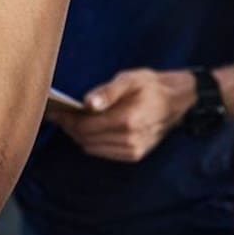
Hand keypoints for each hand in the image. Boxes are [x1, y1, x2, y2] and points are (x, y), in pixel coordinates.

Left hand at [45, 69, 195, 161]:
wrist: (178, 101)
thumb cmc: (152, 85)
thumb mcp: (130, 78)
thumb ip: (108, 91)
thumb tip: (87, 103)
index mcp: (127, 120)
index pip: (85, 126)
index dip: (67, 120)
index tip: (55, 111)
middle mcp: (129, 140)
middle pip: (85, 139)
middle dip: (70, 127)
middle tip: (60, 114)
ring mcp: (132, 150)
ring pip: (91, 148)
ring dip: (79, 135)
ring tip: (73, 119)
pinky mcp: (134, 155)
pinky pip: (102, 152)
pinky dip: (92, 142)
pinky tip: (90, 128)